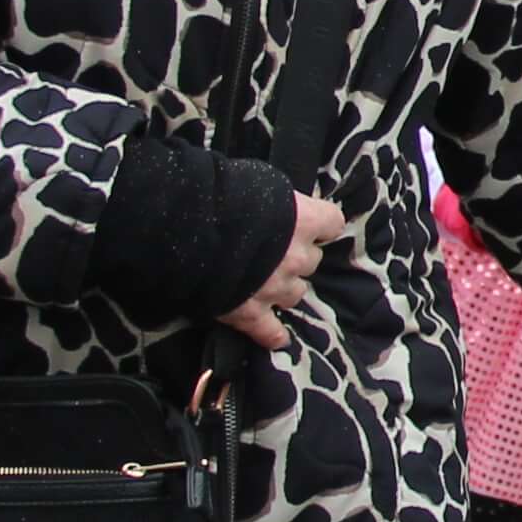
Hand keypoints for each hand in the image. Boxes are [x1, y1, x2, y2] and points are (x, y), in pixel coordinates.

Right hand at [219, 192, 354, 350]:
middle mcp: (297, 257)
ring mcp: (276, 288)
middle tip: (274, 251)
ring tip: (264, 282)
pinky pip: (271, 332)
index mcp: (304, 221)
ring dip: (284, 288)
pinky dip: (272, 335)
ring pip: (295, 293)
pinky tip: (275, 337)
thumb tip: (289, 208)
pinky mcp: (252, 314)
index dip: (320, 225)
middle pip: (311, 260)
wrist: (188, 227)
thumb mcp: (261, 184)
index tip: (309, 225)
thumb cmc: (223, 194)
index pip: (333, 223)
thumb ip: (282, 203)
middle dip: (296, 257)